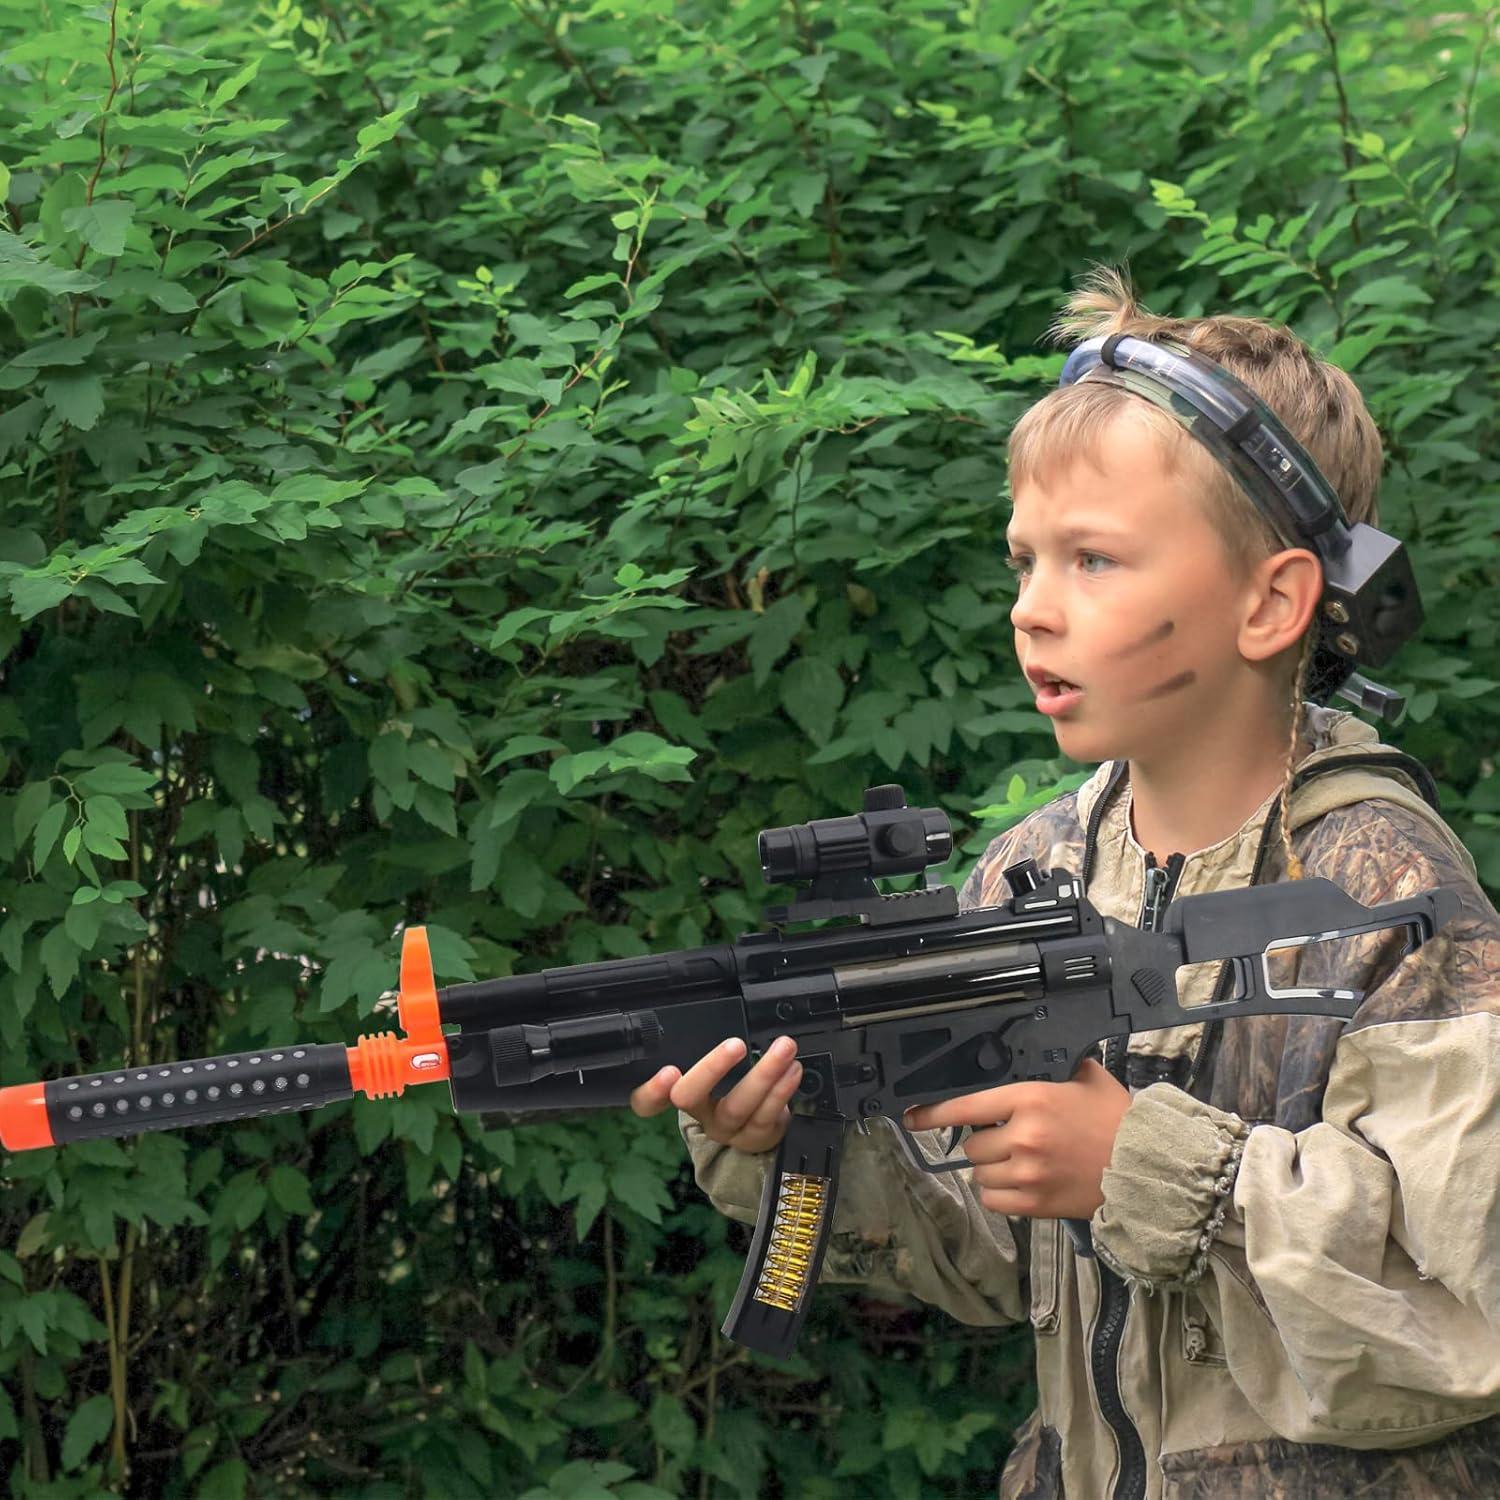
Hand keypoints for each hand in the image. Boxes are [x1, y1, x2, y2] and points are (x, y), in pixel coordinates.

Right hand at [628, 1035, 802, 1154]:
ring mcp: (725, 1129)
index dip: (652, 1089)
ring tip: (783, 1048)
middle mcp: (699, 1114)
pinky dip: (782, 1088)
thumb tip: (721, 1007)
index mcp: (679, 1094)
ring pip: (738, 1106)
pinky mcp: (753, 1136)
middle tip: (735, 1045)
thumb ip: (704, 1045)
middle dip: (711, 1069)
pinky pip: (767, 1115)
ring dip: (763, 1074)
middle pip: (690, 1098)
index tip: (668, 1071)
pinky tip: (792, 1069)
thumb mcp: (711, 1069)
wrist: (751, 1131)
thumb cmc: (726, 1088)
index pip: (647, 1101)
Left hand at [903, 1058, 1131, 1218]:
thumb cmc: (1118, 1120)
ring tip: (1021, 1163)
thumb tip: (1036, 1050)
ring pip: (981, 1173)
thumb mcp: (1087, 1078)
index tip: (911, 1118)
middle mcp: (1022, 1135)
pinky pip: (993, 1200)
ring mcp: (1027, 1172)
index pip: (966, 1105)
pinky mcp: (1035, 1203)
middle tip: (1011, 1141)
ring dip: (993, 1170)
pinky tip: (1019, 1185)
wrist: (1147, 1166)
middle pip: (973, 1144)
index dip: (932, 1113)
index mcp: (1030, 1098)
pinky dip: (999, 1194)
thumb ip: (1055, 1065)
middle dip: (986, 1143)